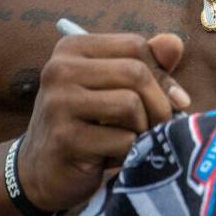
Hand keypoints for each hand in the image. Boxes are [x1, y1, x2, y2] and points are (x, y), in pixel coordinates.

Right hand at [18, 32, 188, 211]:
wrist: (40, 171)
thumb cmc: (87, 123)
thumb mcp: (114, 88)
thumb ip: (146, 63)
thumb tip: (175, 43)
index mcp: (72, 48)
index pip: (135, 45)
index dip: (162, 72)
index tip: (173, 98)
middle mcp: (60, 69)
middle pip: (135, 73)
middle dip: (160, 103)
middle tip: (161, 125)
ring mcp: (58, 103)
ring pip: (131, 104)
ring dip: (144, 128)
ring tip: (133, 140)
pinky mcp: (65, 139)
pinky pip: (122, 139)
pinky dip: (130, 151)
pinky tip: (115, 157)